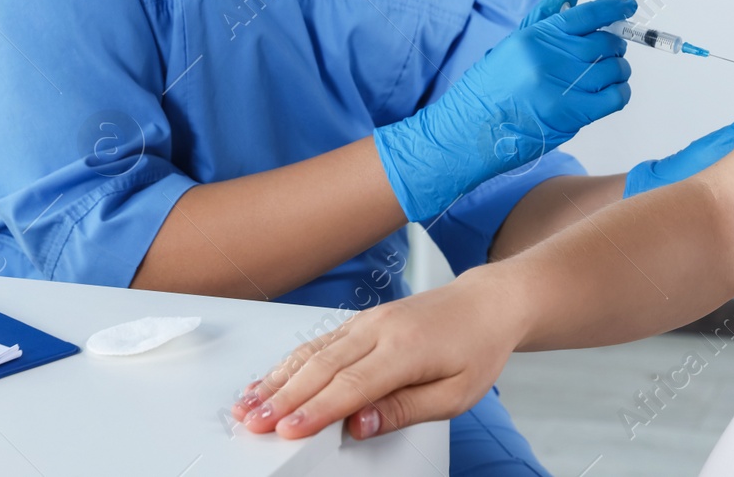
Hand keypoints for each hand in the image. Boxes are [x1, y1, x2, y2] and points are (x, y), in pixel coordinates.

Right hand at [232, 268, 523, 440]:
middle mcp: (381, 329)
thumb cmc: (477, 348)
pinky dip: (288, 362)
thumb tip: (360, 426)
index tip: (286, 431)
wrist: (487, 303)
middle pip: (322, 367)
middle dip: (282, 398)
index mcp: (406, 349)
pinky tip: (268, 380)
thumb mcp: (456, 394)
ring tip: (246, 407)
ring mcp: (369, 321)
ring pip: (313, 352)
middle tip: (252, 426)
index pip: (352, 385)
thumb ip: (405, 409)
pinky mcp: (363, 320)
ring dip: (276, 380)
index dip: (315, 410)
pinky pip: (319, 342)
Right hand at [375, 0, 635, 221]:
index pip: (586, 14)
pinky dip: (620, 93)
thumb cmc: (488, 88)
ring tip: (609, 75)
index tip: (627, 7)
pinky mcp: (571, 115)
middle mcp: (551, 57)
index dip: (613, 8)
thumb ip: (544, 18)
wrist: (467, 129)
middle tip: (611, 51)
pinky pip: (614, 97)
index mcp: (537, 37)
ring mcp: (562, 86)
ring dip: (618, 70)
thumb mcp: (511, 45)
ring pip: (614, 69)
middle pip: (605, 42)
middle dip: (614, 45)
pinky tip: (612, 93)